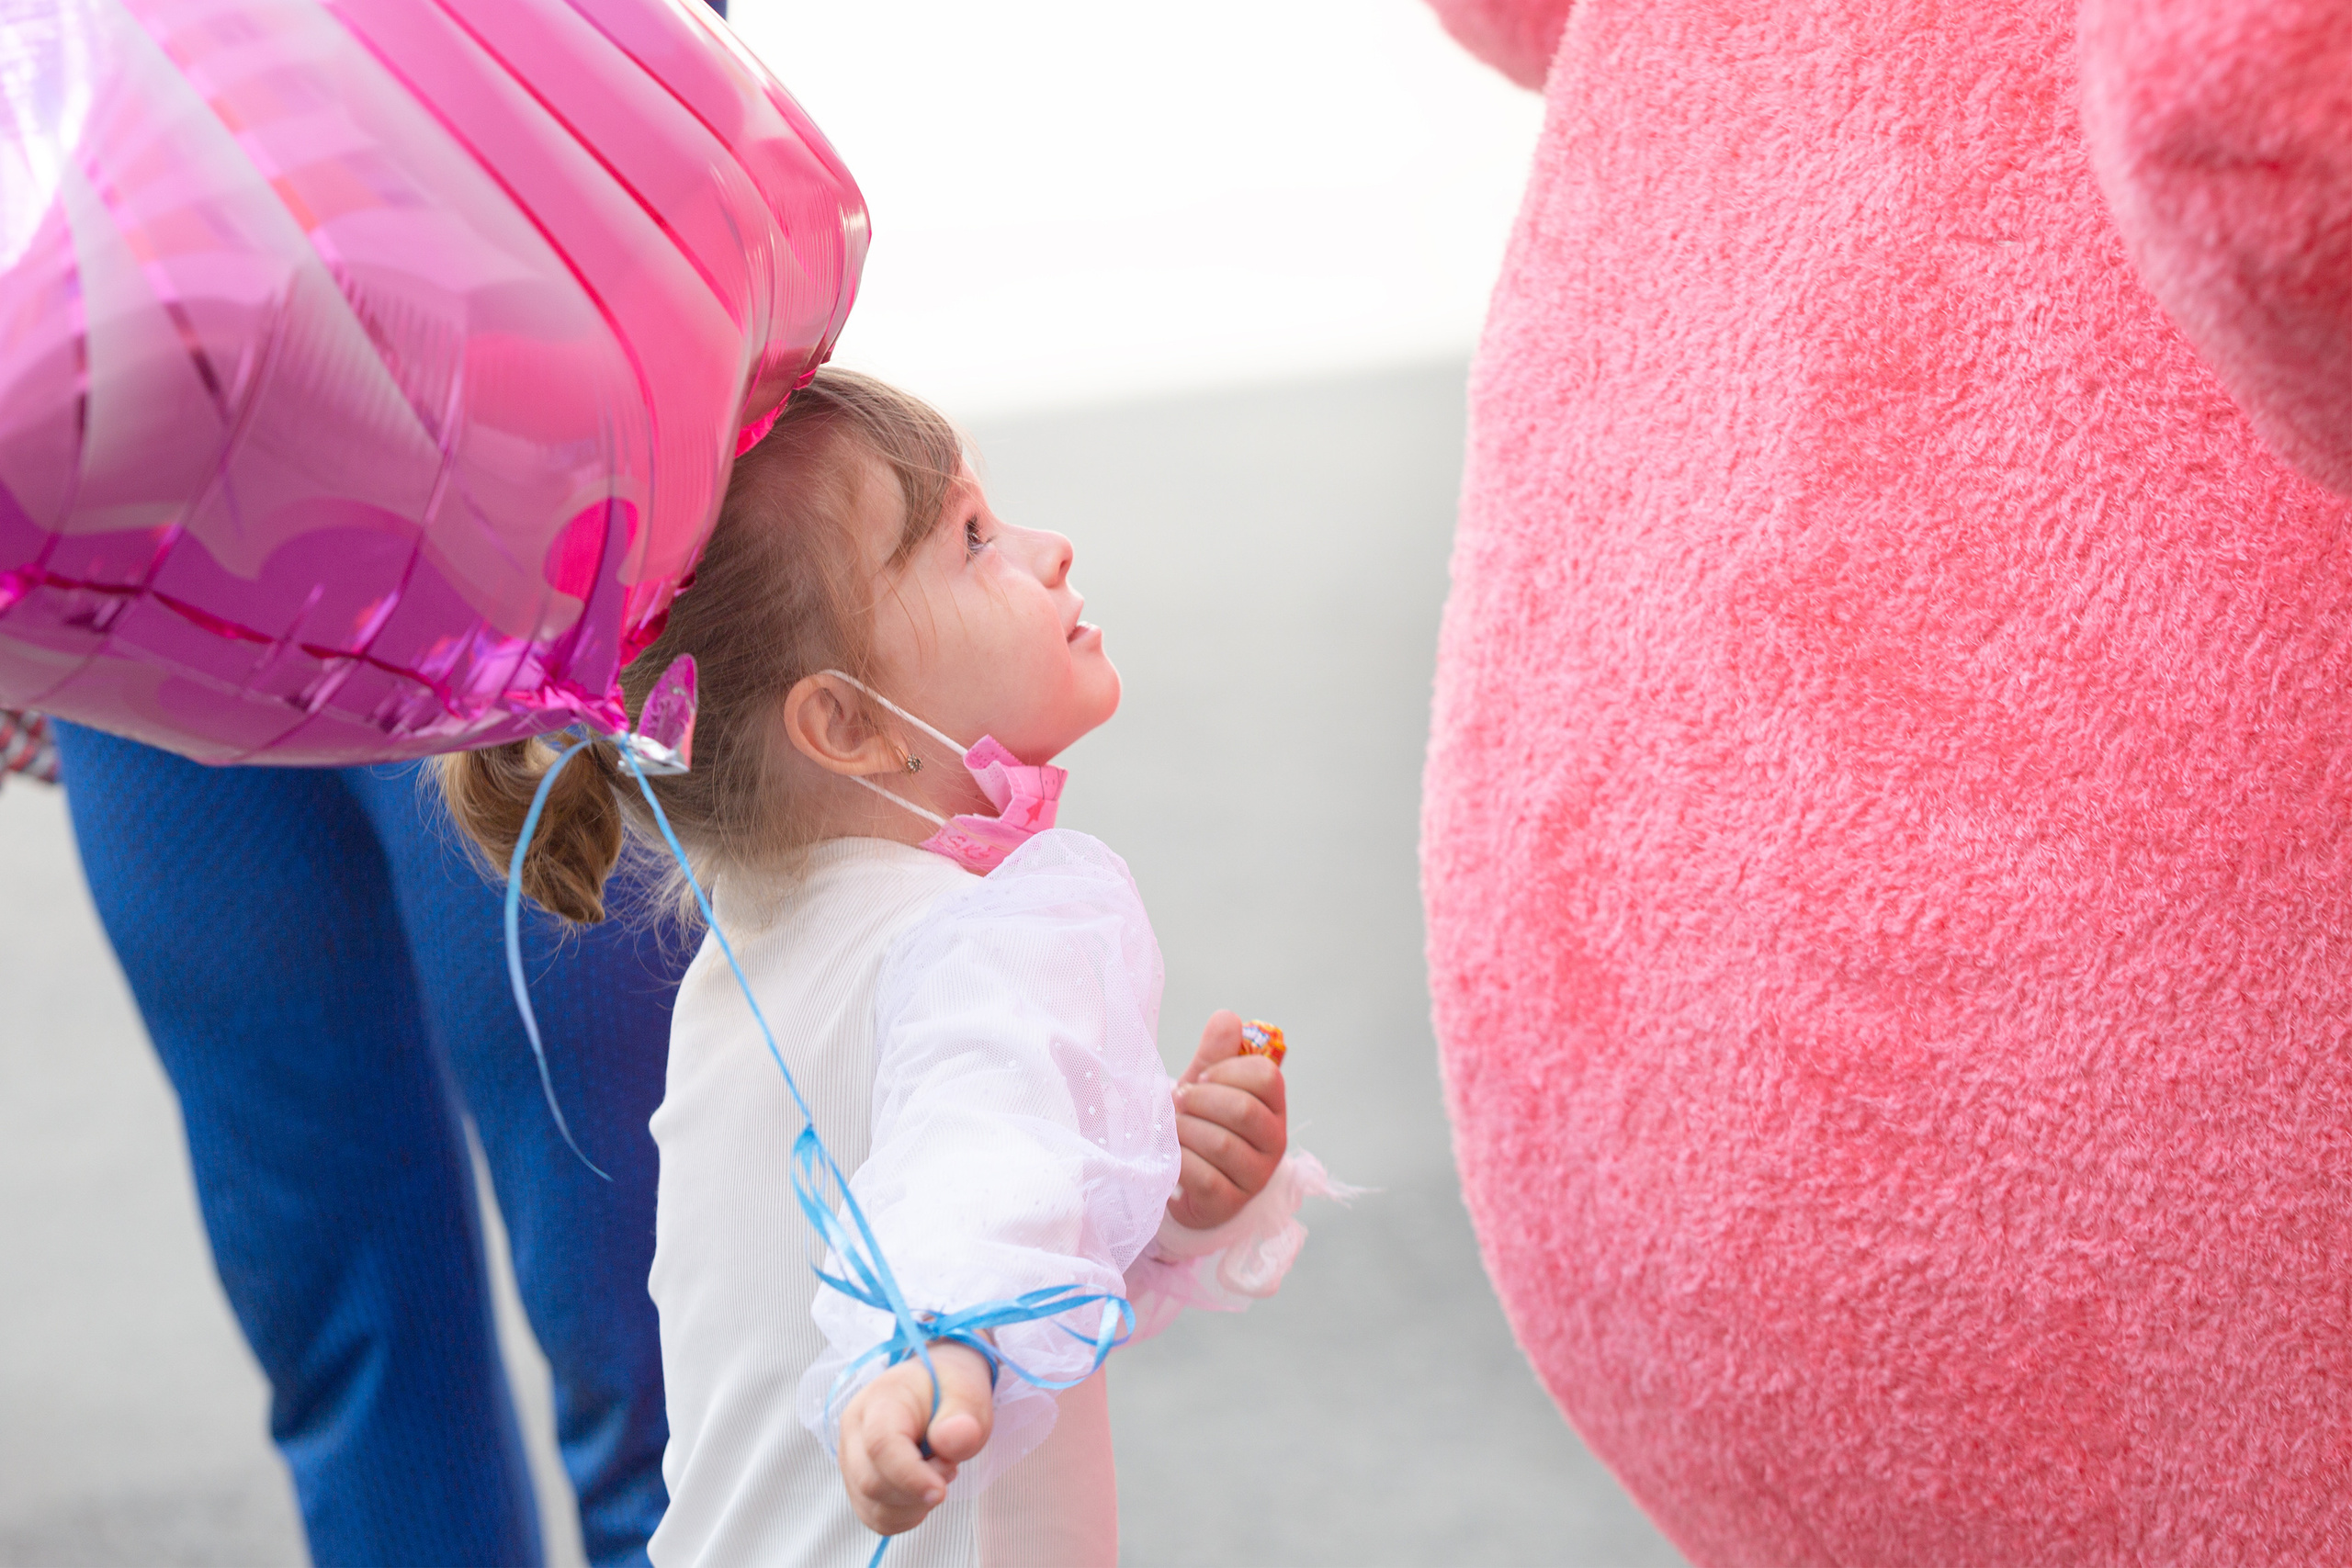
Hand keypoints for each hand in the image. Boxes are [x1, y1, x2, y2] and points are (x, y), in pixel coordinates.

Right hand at [836, 1342, 994, 1535]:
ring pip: (873, 1506)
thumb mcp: (968, 1392)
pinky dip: (906, 1515)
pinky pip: (876, 1517)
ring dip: (915, 1504)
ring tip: (937, 1471)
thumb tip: (951, 1441)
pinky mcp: (857, 1483)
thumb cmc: (949, 1389)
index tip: (941, 1490)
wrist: (934, 1388)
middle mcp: (854, 1429)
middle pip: (871, 1482)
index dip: (910, 1476)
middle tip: (949, 1466)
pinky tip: (923, 1489)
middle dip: (917, 1490)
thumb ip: (963, 1415)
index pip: (880, 1445)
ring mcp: (850, 1458)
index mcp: (879, 1399)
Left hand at [1167, 1010, 1288, 1230]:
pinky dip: (1180, 1161)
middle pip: (1243, 1110)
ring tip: (1172, 1129)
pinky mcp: (1229, 1204)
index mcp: (1273, 1107)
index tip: (1202, 1077)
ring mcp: (1255, 1177)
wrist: (1184, 1178)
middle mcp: (1274, 1143)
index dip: (1228, 1071)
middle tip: (1178, 1101)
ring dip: (1185, 1131)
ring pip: (1221, 1144)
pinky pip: (1204, 1176)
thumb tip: (1228, 1017)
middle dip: (1200, 1101)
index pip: (1266, 1077)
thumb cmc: (1200, 1123)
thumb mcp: (1205, 1085)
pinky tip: (1172, 1156)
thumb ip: (1216, 1052)